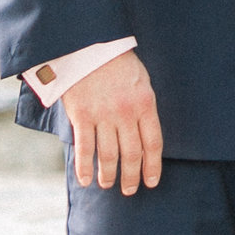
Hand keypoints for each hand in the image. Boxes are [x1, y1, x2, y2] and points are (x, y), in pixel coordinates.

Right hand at [63, 50, 162, 194]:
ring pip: (109, 155)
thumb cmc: (116, 60)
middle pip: (132, 154)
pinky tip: (86, 180)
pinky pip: (85, 148)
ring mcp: (103, 115)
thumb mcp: (141, 79)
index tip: (151, 181)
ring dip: (109, 175)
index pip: (153, 143)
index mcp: (145, 103)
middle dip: (132, 176)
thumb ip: (143, 106)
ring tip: (108, 185)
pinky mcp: (82, 115)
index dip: (152, 166)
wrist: (88, 43)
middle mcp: (126, 113)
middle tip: (130, 190)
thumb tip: (144, 132)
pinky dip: (85, 168)